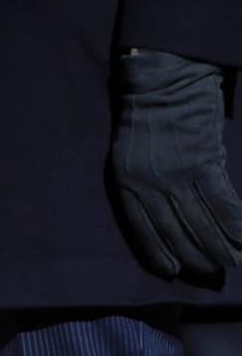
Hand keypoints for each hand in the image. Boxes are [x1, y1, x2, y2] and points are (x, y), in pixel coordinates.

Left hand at [110, 49, 241, 279]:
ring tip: (234, 262)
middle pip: (173, 230)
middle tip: (213, 273)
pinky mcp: (202, 162)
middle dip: (195, 255)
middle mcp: (147, 183)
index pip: (140, 229)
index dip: (157, 252)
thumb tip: (170, 214)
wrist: (165, 82)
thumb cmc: (149, 117)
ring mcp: (175, 174)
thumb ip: (145, 184)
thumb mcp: (131, 155)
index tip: (171, 271)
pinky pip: (221, 200)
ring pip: (200, 220)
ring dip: (220, 245)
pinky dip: (235, 221)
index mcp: (125, 182)